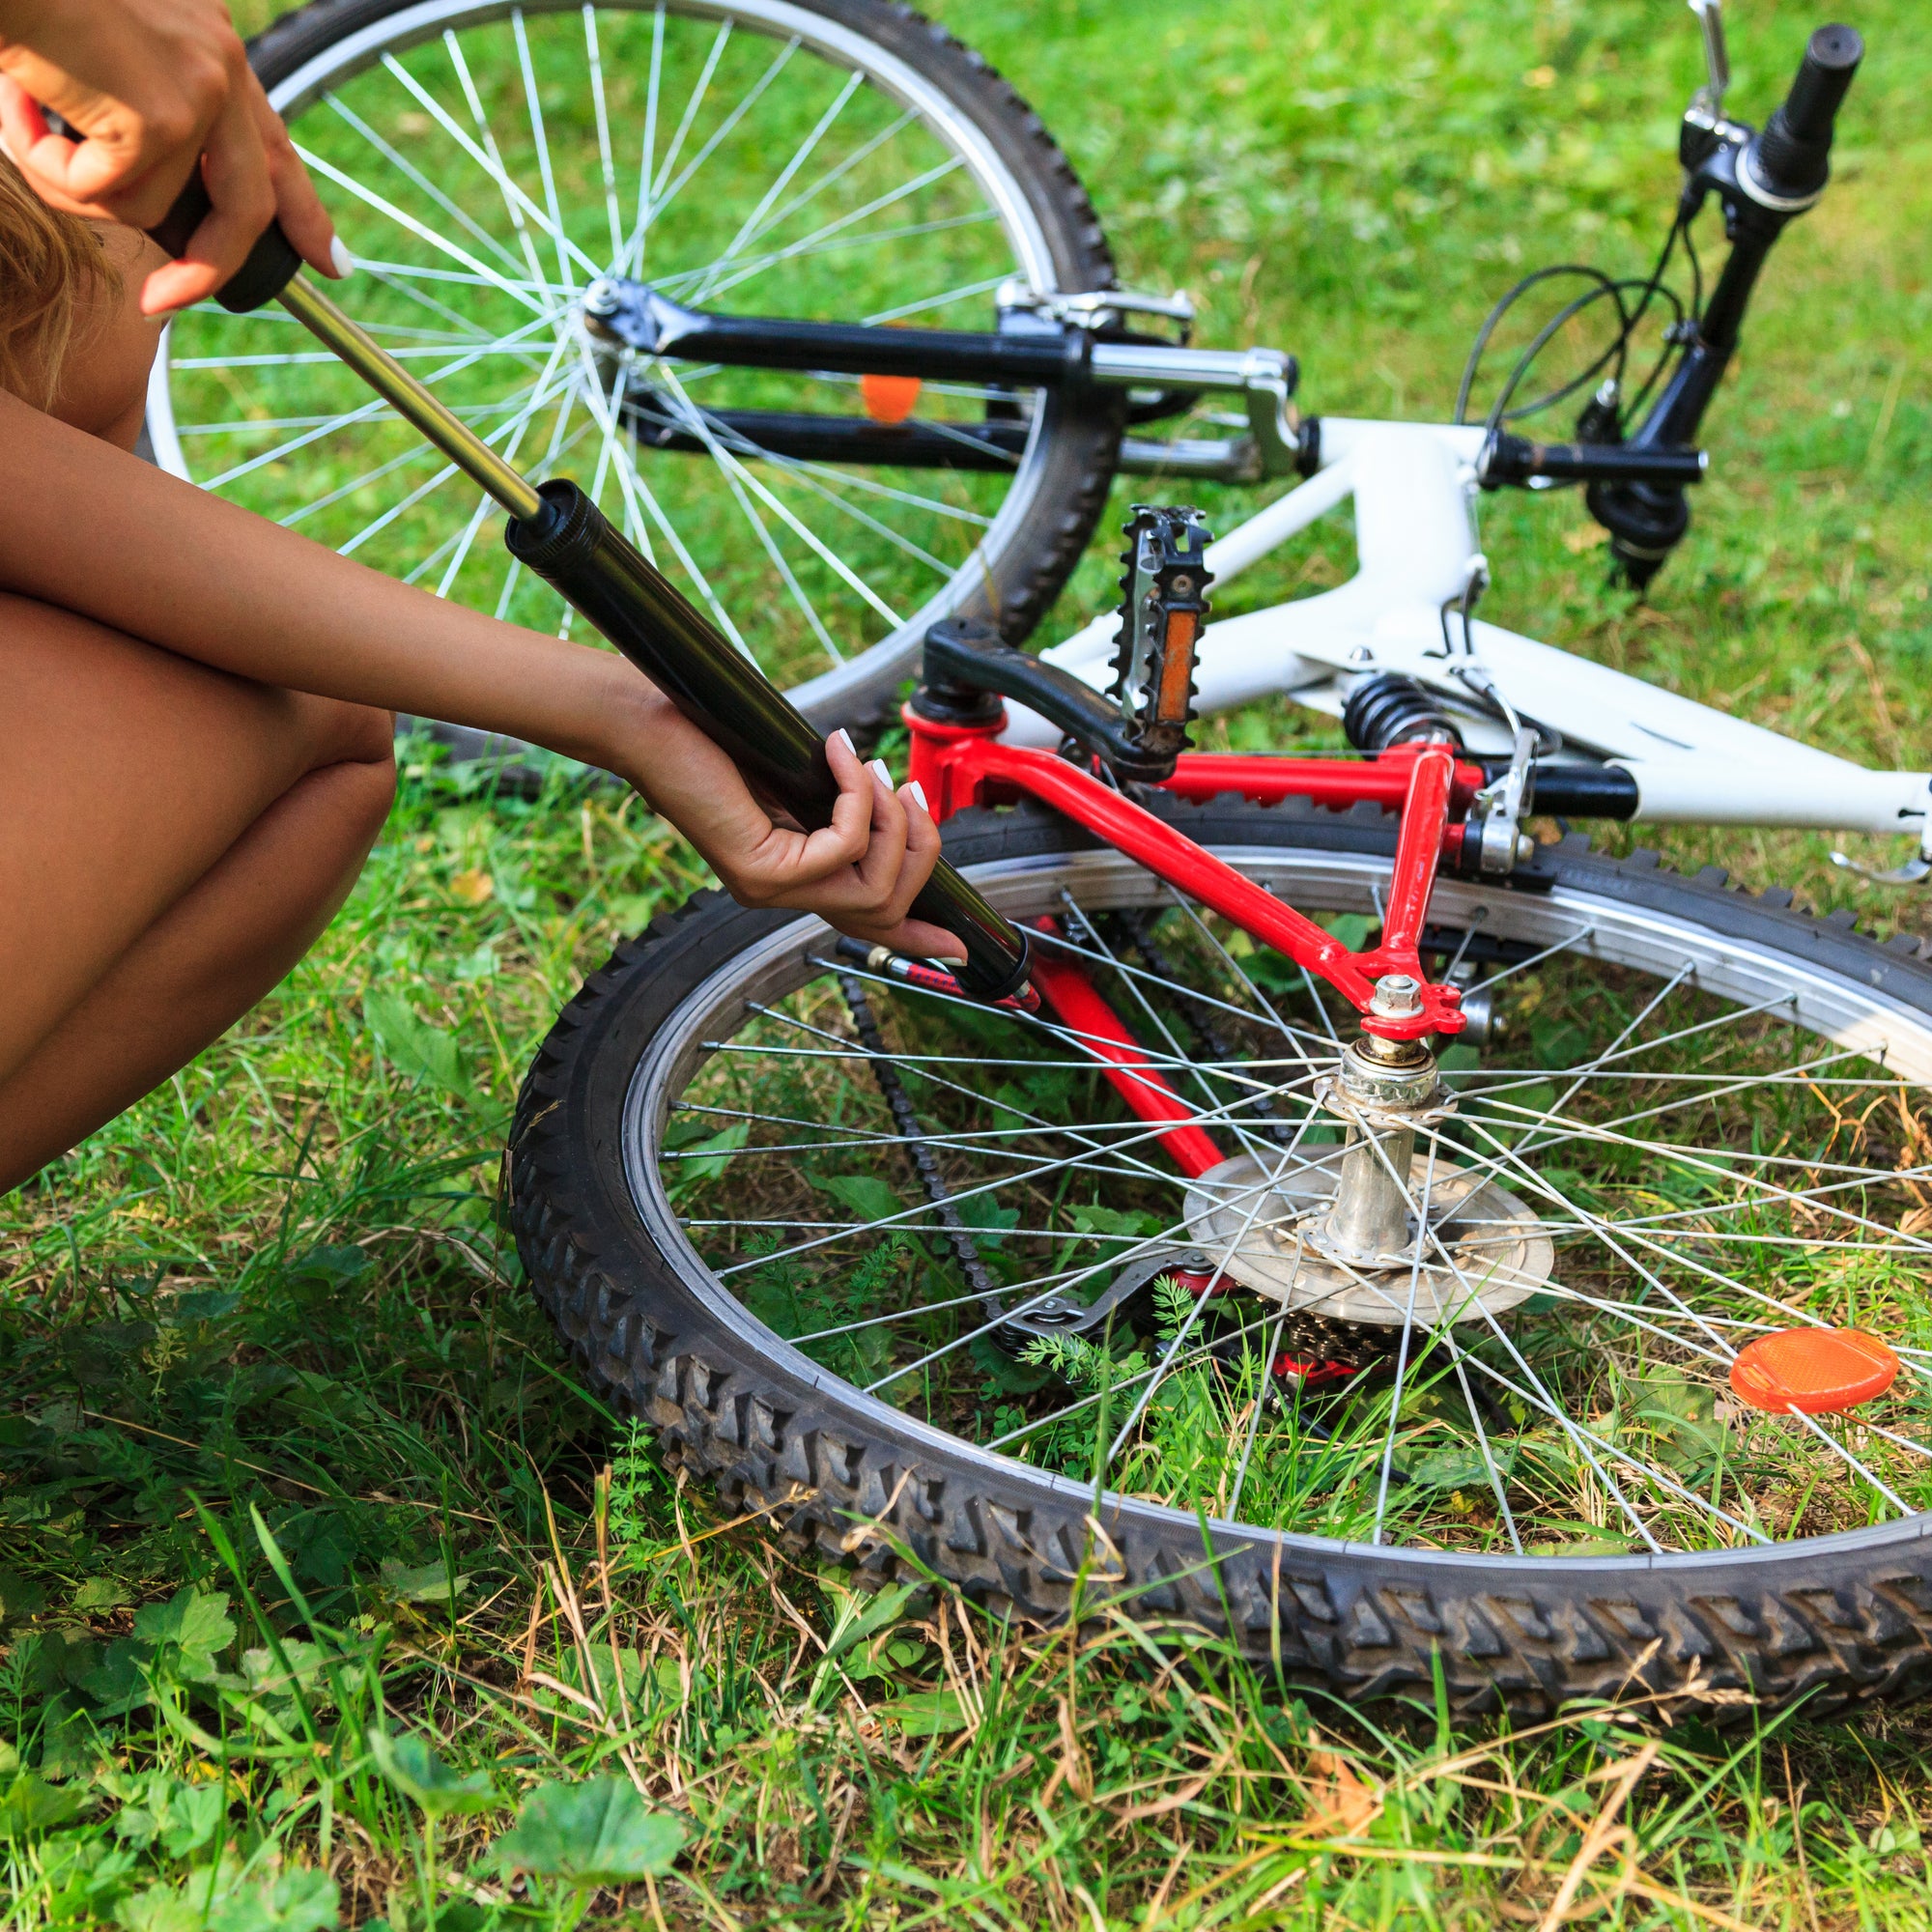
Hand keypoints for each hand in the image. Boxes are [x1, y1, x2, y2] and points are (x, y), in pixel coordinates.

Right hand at [0, 0, 342, 312]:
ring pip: (145, 205)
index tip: (330, 261)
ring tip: (22, 113)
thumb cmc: (23, 4)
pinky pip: (102, 196)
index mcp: (209, 42)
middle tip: (161, 301)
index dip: (301, 209)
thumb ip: (138, 113)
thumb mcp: (96, 51)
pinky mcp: (161, 119)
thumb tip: (141, 198)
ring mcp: (200, 92)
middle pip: (248, 207)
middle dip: (208, 268)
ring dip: (68, 181)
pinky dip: (46, 167)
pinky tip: (19, 104)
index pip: (272, 143)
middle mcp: (220, 63)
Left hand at [625, 713, 962, 960]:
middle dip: (919, 850)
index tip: (961, 946)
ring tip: (873, 771)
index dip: (916, 938)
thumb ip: (836, 802)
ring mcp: (769, 891)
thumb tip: (891, 799)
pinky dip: (856, 798)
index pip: (864, 925)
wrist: (647, 724)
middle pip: (885, 909)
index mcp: (789, 878)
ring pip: (874, 889)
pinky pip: (844, 848)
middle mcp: (779, 895)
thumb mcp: (792, 776)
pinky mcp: (761, 873)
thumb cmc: (713, 737)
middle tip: (909, 794)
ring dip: (891, 824)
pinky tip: (840, 756)